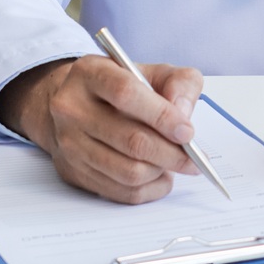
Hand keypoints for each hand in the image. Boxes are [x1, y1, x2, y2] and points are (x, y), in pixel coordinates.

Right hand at [0, 54, 203, 203]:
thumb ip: (178, 82)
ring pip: (128, 172)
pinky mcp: (74, 172)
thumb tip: (183, 114)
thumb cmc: (119, 87)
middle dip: (171, 153)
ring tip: (175, 163)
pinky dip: (149, 188)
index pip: (126, 94)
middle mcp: (72, 108)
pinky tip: (159, 175)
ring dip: (161, 172)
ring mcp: (70, 144)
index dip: (162, 115)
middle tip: (193, 158)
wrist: (74, 106)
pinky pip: (121, 192)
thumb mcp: (151, 71)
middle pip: (130, 140)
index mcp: (90, 73)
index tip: (187, 131)